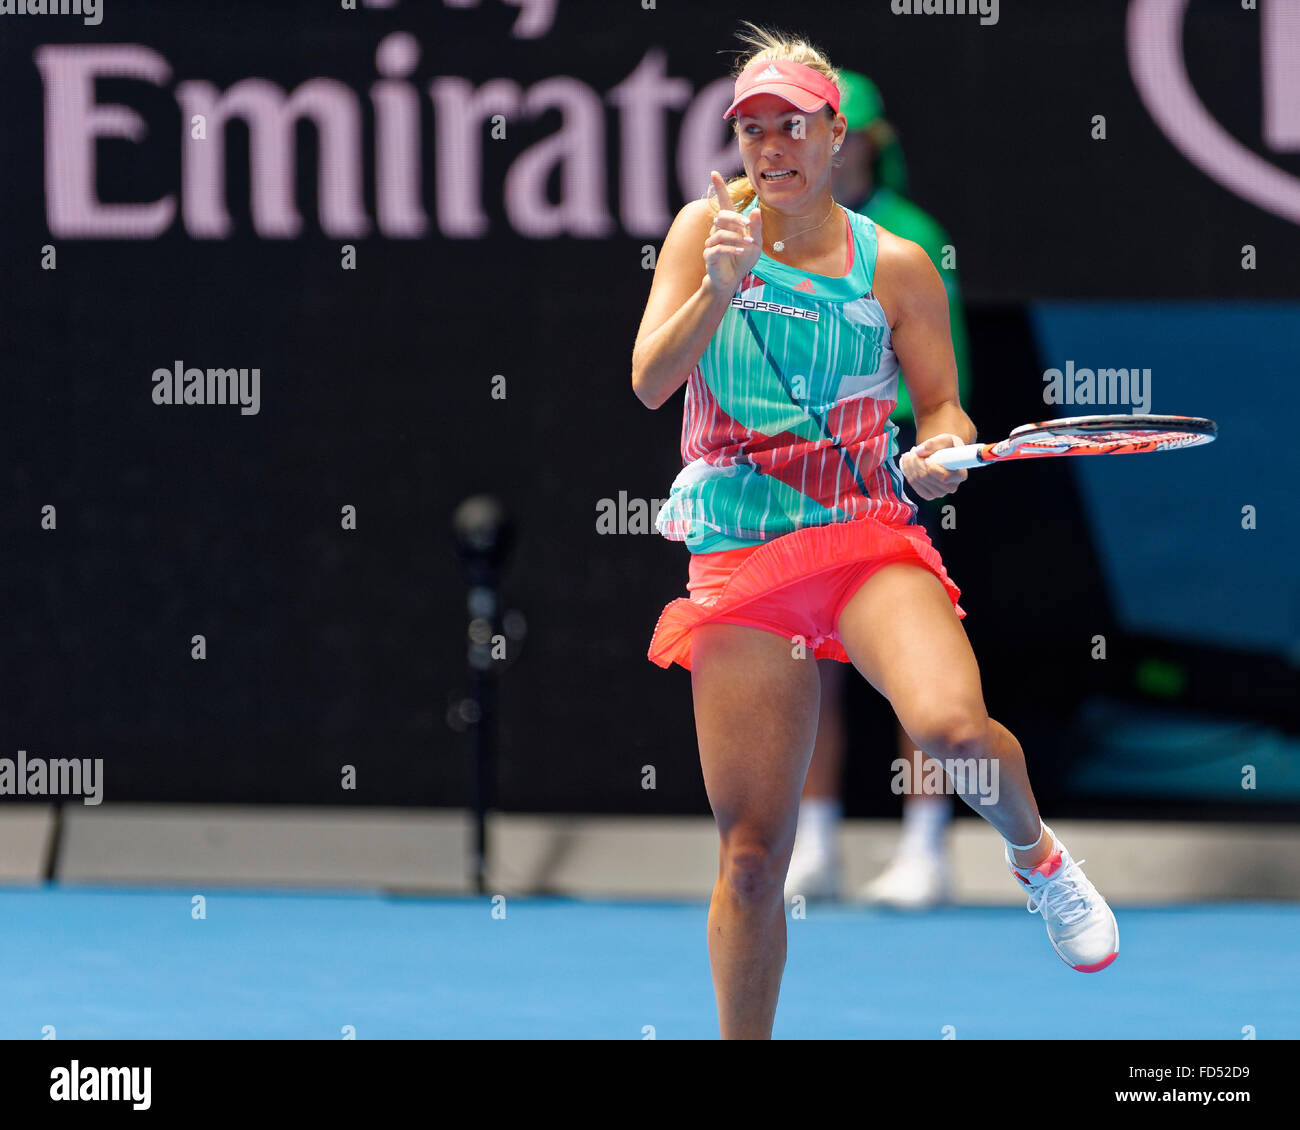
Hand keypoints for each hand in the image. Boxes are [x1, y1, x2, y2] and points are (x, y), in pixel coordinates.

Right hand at [702, 170, 761, 296]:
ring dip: (737, 237)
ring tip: (749, 244)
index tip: (714, 173)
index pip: (723, 203)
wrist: (731, 280)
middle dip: (736, 218)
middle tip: (749, 224)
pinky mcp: (709, 256)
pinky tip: (741, 251)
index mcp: (729, 225)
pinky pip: (718, 248)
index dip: (719, 188)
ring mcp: (711, 243)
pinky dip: (731, 249)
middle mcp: (718, 231)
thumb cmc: (743, 260)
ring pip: (721, 233)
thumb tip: (756, 210)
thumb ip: (756, 227)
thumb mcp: (755, 243)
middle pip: (722, 216)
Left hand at [900, 433, 967, 499]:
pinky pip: (914, 486)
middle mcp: (951, 487)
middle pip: (926, 477)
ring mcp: (940, 493)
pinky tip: (907, 464)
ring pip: (917, 481)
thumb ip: (934, 443)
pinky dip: (908, 473)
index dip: (931, 468)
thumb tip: (919, 451)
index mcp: (960, 475)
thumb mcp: (946, 439)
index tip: (926, 458)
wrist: (944, 454)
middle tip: (913, 450)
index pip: (943, 477)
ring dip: (909, 466)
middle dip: (915, 462)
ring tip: (911, 455)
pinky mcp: (929, 495)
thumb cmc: (948, 446)